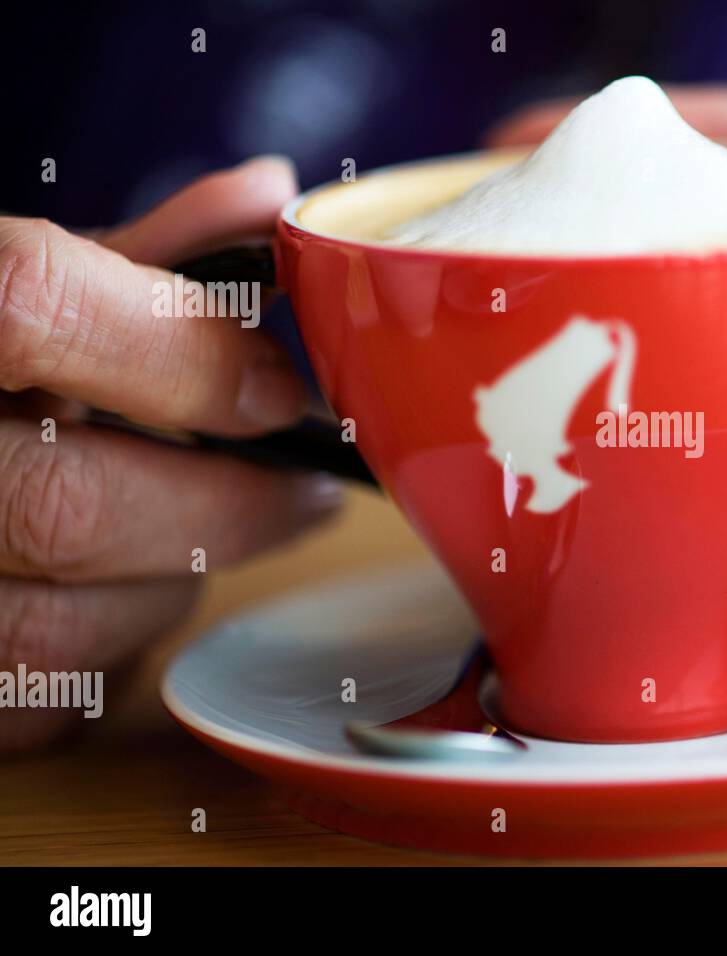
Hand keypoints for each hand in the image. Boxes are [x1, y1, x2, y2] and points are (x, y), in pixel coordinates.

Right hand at [0, 157, 340, 751]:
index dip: (180, 349)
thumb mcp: (10, 285)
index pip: (30, 303)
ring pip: (62, 626)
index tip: (277, 389)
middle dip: (228, 506)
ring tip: (205, 538)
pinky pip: (39, 707)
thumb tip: (267, 198)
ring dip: (173, 585)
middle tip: (305, 492)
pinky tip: (122, 597)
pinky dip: (110, 653)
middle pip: (69, 504)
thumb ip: (133, 254)